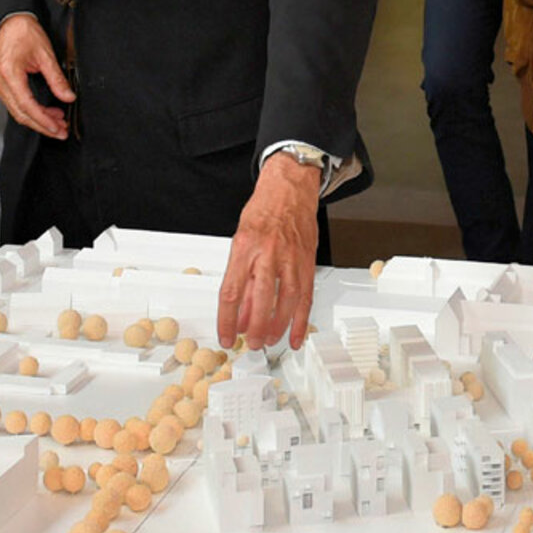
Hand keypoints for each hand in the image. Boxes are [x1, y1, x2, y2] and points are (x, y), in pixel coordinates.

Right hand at [0, 14, 72, 139]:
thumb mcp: (45, 54)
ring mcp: (1, 86)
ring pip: (19, 112)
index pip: (26, 105)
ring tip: (59, 124)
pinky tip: (48, 114)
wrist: (11, 23)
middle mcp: (2, 83)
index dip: (42, 120)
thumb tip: (68, 96)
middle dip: (42, 126)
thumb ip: (57, 78)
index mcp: (10, 74)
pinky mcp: (5, 87)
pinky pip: (18, 105)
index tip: (56, 128)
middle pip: (21, 114)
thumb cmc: (25, 34)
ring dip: (39, 120)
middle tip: (61, 132)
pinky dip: (33, 112)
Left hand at [216, 154, 319, 350]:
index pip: (231, 291)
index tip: (225, 336)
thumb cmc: (263, 212)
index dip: (227, 319)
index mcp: (244, 247)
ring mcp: (290, 257)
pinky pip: (306, 296)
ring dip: (278, 326)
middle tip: (250, 343)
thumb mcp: (240, 240)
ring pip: (286, 300)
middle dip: (254, 327)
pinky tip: (297, 335)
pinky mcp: (307, 261)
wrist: (289, 188)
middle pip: (260, 298)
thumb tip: (238, 312)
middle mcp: (267, 253)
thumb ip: (240, 276)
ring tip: (269, 341)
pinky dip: (302, 320)